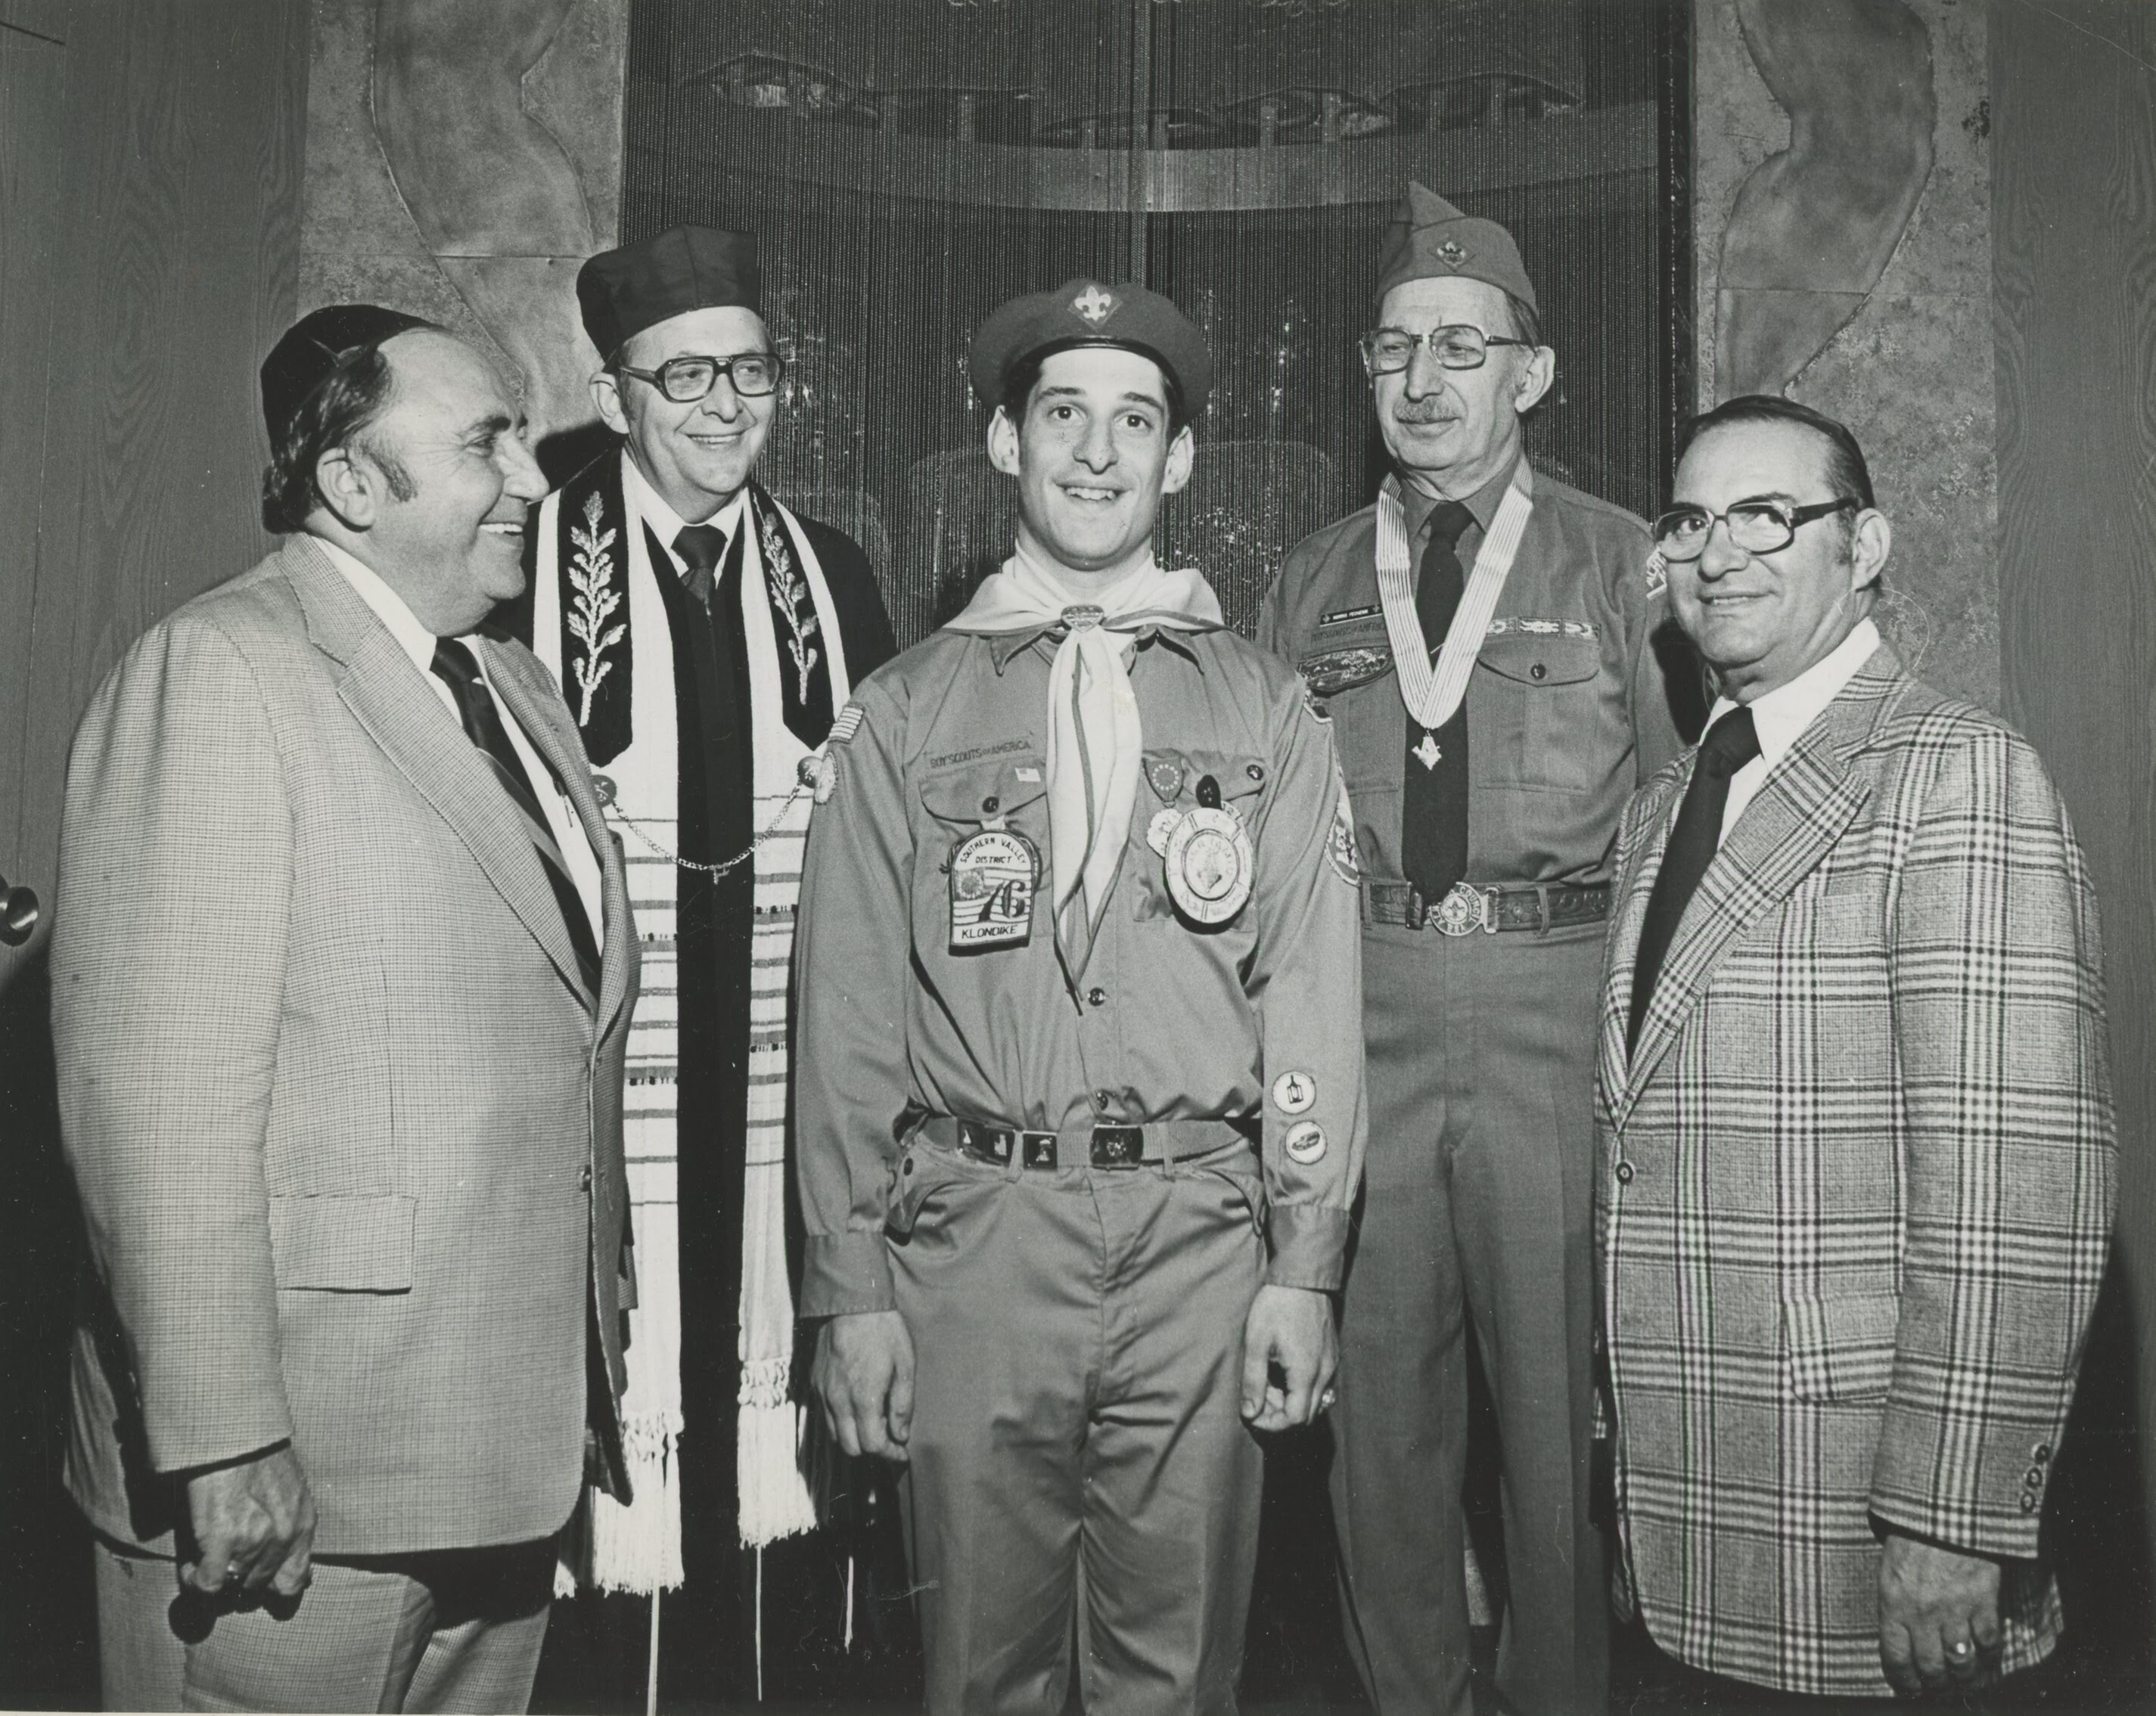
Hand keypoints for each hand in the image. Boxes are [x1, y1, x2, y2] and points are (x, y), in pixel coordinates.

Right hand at [180, 1443, 316, 1601]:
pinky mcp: (224, 1539)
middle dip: (238, 1579)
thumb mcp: (290, 1490)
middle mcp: (285, 1536)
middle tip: (221, 1562)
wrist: (232, 1431)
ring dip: (216, 1578)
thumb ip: (289, 1526)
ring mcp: (255, 1540)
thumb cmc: (257, 1455)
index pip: (294, 1582)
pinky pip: (209, 1584)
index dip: (271, 1588)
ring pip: (232, 1586)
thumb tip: (287, 1567)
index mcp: (303, 1523)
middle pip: (258, 1586)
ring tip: (203, 1558)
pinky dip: (194, 1581)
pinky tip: (190, 1567)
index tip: (253, 1581)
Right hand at [812, 1311, 915, 1461]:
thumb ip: (903, 1404)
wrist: (851, 1301)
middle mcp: (838, 1401)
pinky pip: (825, 1415)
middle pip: (851, 1448)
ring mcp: (823, 1392)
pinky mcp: (814, 1382)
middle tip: (889, 1438)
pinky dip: (840, 1420)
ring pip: (835, 1434)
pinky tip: (856, 1406)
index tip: (902, 1452)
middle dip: (871, 1449)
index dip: (890, 1454)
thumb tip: (901, 1435)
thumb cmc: (884, 1331)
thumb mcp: (905, 1365)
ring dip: (854, 1436)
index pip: (872, 1445)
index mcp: (863, 1398)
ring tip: (873, 1421)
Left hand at [1240, 1285, 1337, 1431]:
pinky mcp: (1332, 1354)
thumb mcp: (1257, 1343)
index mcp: (1306, 1373)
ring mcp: (1331, 1363)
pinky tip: (1283, 1371)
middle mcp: (1325, 1373)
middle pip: (1306, 1414)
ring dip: (1291, 1401)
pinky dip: (1301, 1388)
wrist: (1302, 1276)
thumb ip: (1254, 1381)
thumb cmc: (1276, 1306)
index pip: (1294, 1419)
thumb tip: (1250, 1413)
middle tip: (1258, 1396)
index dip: (1272, 1423)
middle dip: (1280, 1413)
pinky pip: (1320, 1384)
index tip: (1252, 1412)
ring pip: (1315, 1400)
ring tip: (1269, 1382)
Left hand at [1878, 1529, 2001, 1694]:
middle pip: (1930, 1668)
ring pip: (1961, 1662)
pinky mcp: (1982, 1600)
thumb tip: (1902, 1643)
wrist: (1944, 1508)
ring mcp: (1953, 1608)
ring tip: (1965, 1680)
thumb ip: (1895, 1607)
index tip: (1910, 1690)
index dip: (1904, 1681)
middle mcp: (1921, 1612)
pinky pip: (1988, 1642)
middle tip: (1940, 1690)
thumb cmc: (1912, 1538)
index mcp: (1892, 1603)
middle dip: (1936, 1686)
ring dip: (1964, 1678)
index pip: (1894, 1658)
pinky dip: (1989, 1655)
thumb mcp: (1890, 1571)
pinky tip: (1986, 1657)